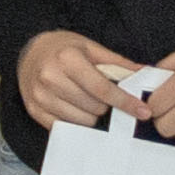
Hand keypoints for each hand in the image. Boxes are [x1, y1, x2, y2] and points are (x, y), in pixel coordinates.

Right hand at [13, 29, 154, 132]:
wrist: (29, 52)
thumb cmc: (63, 49)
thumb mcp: (91, 48)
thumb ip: (118, 64)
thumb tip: (145, 75)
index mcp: (67, 59)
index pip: (102, 89)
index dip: (125, 102)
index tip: (143, 112)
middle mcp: (50, 77)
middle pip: (94, 107)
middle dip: (105, 104)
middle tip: (100, 94)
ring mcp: (40, 96)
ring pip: (81, 120)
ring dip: (91, 114)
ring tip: (85, 99)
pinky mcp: (34, 110)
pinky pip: (64, 126)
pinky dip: (75, 120)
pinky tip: (73, 107)